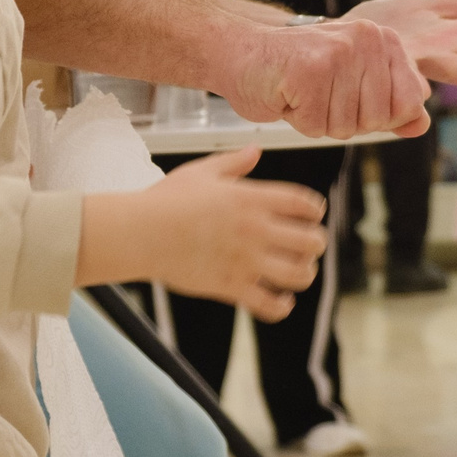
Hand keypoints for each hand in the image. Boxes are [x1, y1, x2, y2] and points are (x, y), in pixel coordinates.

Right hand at [76, 148, 324, 320]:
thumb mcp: (202, 172)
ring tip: (297, 272)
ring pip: (299, 275)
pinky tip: (281, 300)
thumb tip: (256, 150)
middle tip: (307, 245)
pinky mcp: (231, 287)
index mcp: (251, 199)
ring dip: (304, 274)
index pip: (304, 203)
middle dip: (315, 243)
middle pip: (311, 241)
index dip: (315, 209)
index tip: (312, 214)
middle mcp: (256, 230)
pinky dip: (281, 306)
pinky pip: (270, 305)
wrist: (141, 233)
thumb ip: (233, 163)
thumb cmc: (166, 200)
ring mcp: (245, 260)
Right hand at [223, 14, 428, 137]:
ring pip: (344, 126)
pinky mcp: (309, 72)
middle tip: (320, 94)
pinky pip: (315, 126)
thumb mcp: (353, 84)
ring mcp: (337, 54)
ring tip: (302, 92)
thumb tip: (421, 125)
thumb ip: (392, 104)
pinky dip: (297, 120)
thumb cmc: (297, 71)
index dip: (379, 115)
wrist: (241, 51)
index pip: (410, 103)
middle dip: (345, 120)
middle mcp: (366, 40)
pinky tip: (287, 94)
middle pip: (377, 120)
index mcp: (384, 40)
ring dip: (318, 121)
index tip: (351, 96)